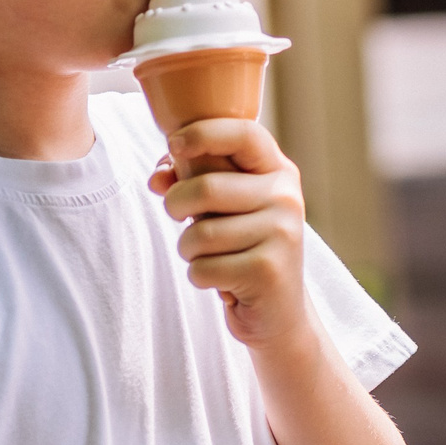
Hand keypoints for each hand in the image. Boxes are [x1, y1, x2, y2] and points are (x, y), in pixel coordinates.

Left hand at [149, 119, 309, 347]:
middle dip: (176, 205)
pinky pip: (203, 268)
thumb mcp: (225, 208)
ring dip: (190, 250)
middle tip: (180, 217)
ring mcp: (282, 234)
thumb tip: (159, 176)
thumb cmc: (244, 248)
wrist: (279, 311)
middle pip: (206, 187)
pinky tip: (223, 280)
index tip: (173, 144)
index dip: (203, 133)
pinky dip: (200, 277)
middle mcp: (286, 197)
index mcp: (278, 172)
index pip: (244, 134)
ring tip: (213, 256)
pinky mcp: (267, 270)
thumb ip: (194, 180)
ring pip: (200, 233)